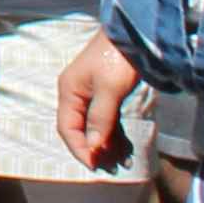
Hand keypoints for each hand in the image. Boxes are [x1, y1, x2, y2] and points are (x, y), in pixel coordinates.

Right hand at [55, 33, 146, 173]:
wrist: (135, 35)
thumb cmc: (118, 59)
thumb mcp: (109, 90)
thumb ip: (100, 118)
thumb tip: (93, 146)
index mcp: (69, 91)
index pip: (67, 128)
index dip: (79, 148)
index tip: (95, 166)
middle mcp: (77, 94)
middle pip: (79, 129)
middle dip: (93, 149)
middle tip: (111, 167)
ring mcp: (91, 94)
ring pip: (94, 127)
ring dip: (105, 145)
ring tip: (121, 161)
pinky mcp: (106, 94)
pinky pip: (106, 120)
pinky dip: (114, 135)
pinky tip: (124, 147)